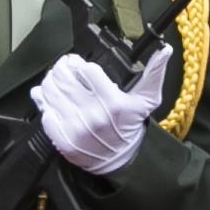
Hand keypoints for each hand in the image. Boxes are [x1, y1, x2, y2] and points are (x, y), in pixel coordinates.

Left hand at [33, 47, 168, 176]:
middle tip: (64, 70)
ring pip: (50, 92)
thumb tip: (165, 50)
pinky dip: (45, 104)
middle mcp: (94, 115)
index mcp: (114, 102)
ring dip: (50, 82)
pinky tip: (54, 102)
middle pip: (63, 78)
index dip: (79, 63)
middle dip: (61, 69)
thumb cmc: (130, 125)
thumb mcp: (147, 99)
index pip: (86, 70)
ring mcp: (77, 128)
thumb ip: (154, 73)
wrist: (121, 159)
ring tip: (58, 83)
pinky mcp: (63, 140)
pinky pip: (44, 112)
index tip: (78, 64)